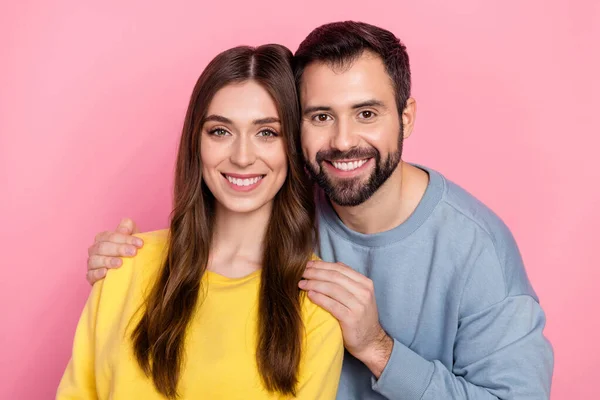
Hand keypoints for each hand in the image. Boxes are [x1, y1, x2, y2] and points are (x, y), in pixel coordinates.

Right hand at [86, 218, 141, 284]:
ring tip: (120, 263)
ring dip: (108, 261)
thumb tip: (126, 225)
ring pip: (94, 260)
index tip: (140, 244)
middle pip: (102, 247)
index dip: (126, 238)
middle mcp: (95, 249)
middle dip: (119, 249)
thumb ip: (129, 229)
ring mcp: (92, 263)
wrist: (128, 272)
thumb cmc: (129, 252)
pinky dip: (97, 273)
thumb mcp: (132, 239)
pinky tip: (106, 273)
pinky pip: (91, 274)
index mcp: (103, 238)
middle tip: (133, 252)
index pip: (111, 236)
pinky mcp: (91, 277)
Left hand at [298, 260, 392, 377]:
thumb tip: (332, 264)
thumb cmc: (360, 317)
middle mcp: (364, 292)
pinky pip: (331, 305)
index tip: (308, 264)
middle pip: (335, 276)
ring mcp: (359, 305)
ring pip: (332, 289)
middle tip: (302, 272)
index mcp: (365, 283)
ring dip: (314, 284)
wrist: (371, 342)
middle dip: (316, 272)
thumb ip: (348, 280)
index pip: (340, 268)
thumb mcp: (359, 295)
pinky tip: (309, 295)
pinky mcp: (351, 319)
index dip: (322, 265)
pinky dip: (319, 298)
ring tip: (301, 283)